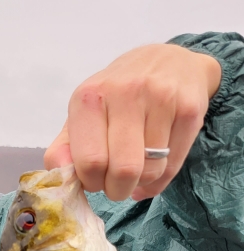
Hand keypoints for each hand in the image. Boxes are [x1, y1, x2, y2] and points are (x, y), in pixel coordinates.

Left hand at [45, 44, 220, 200]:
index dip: (92, 182)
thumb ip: (63, 150)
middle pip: (122, 171)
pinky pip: (173, 166)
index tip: (95, 178)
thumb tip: (60, 179)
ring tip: (136, 167)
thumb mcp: (82, 115)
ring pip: (150, 171)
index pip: (90, 162)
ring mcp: (161, 98)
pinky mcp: (190, 109)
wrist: (167, 61)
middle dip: (117, 189)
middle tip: (116, 182)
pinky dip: (161, 177)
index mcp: (90, 97)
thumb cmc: (116, 97)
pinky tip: (155, 163)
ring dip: (140, 182)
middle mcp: (126, 92)